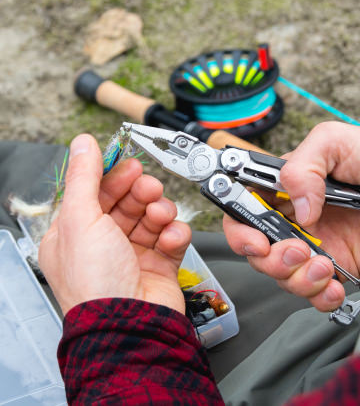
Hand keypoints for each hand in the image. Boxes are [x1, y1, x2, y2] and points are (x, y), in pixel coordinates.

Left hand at [39, 134, 190, 315]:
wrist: (131, 325)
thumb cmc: (96, 282)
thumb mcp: (81, 219)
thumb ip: (84, 176)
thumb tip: (82, 143)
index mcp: (76, 234)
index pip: (95, 194)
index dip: (113, 176)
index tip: (129, 164)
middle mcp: (104, 244)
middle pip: (127, 203)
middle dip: (140, 192)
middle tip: (149, 186)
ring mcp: (133, 254)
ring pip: (152, 217)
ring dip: (160, 211)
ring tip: (160, 214)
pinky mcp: (160, 264)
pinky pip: (171, 237)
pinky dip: (175, 233)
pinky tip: (170, 237)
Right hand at [223, 121, 359, 311]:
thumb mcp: (332, 143)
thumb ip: (303, 168)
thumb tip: (299, 211)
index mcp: (282, 189)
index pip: (242, 211)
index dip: (239, 231)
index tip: (254, 241)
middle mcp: (292, 219)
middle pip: (258, 252)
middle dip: (271, 260)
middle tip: (298, 250)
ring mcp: (313, 245)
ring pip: (283, 276)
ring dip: (298, 279)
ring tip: (324, 265)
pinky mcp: (335, 266)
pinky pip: (315, 292)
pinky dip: (319, 297)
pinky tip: (333, 285)